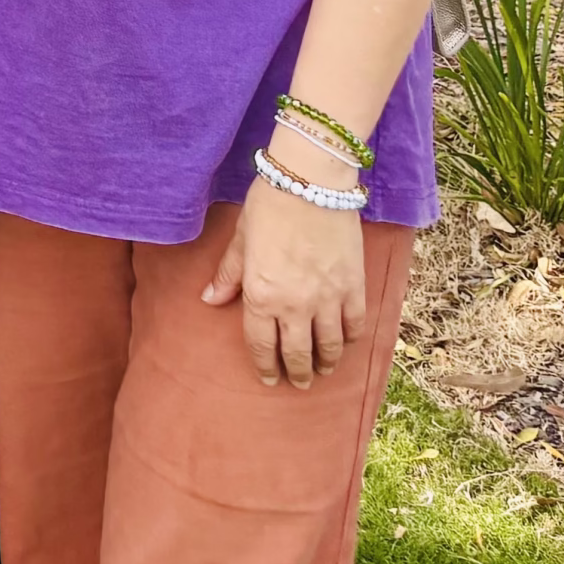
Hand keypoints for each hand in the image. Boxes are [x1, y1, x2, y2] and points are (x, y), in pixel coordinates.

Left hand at [203, 176, 365, 388]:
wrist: (311, 181)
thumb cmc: (269, 204)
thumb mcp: (241, 238)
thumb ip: (228, 274)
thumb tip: (209, 301)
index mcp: (261, 294)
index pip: (261, 345)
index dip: (265, 366)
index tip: (270, 379)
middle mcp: (294, 305)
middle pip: (297, 354)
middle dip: (298, 373)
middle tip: (299, 382)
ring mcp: (327, 299)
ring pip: (329, 347)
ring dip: (326, 363)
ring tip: (323, 369)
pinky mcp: (354, 288)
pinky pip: (354, 326)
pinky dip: (350, 339)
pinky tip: (345, 342)